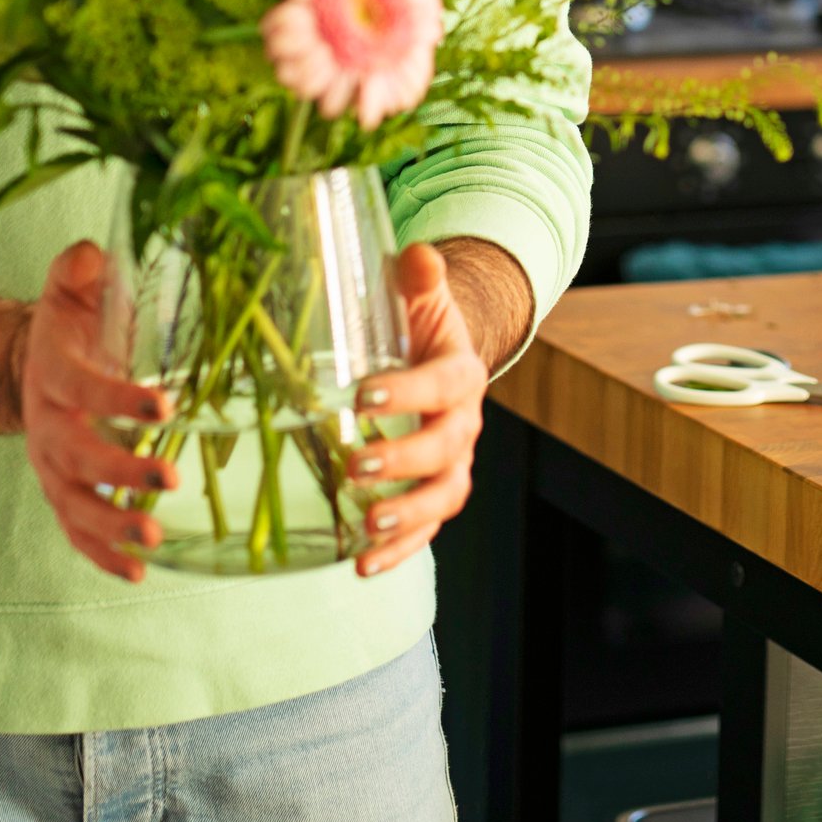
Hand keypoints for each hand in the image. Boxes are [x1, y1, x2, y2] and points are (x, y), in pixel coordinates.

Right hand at [20, 241, 178, 583]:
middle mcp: (45, 425)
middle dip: (117, 471)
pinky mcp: (62, 493)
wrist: (38, 365)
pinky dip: (102, 555)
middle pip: (74, 455)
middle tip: (165, 481)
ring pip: (72, 504)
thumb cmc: (72, 323)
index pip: (81, 385)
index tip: (163, 404)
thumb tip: (90, 256)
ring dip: (111, 523)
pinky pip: (76, 532)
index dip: (117, 396)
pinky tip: (139, 571)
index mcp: (52, 371)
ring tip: (153, 537)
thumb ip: (77, 267)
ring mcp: (50, 466)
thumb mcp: (70, 285)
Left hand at [348, 242, 488, 577]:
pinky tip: (362, 565)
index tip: (363, 395)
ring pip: (443, 497)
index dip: (411, 392)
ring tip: (366, 527)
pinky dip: (399, 550)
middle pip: (446, 450)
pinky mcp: (432, 490)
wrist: (435, 349)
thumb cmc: (416, 316)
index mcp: (461, 371)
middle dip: (403, 462)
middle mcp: (465, 422)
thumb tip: (417, 256)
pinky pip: (425, 528)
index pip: (446, 384)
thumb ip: (419, 275)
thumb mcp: (417, 289)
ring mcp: (452, 461)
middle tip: (357, 466)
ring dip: (407, 518)